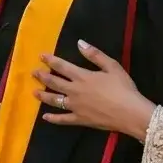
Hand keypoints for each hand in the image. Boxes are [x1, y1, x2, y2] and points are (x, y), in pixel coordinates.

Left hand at [37, 41, 154, 139]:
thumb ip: (94, 55)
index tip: (41, 56)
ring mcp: (75, 107)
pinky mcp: (79, 120)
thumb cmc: (123, 88)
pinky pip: (63, 119)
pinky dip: (53, 118)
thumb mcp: (112, 66)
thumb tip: (79, 42)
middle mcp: (74, 91)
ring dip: (43, 95)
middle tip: (33, 73)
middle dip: (43, 76)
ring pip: (55, 100)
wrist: (129, 113)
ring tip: (34, 92)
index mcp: (82, 76)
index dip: (51, 60)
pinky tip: (45, 117)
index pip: (62, 66)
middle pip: (55, 82)